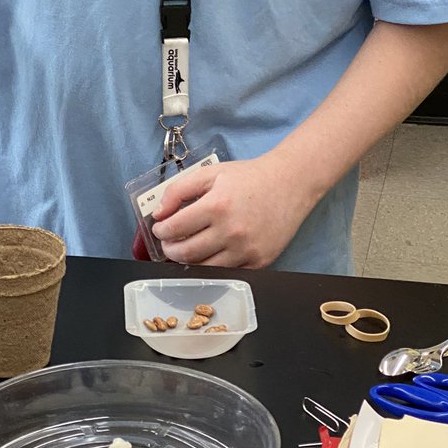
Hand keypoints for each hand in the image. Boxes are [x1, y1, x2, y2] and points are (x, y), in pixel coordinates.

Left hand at [150, 154, 313, 268]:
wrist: (289, 184)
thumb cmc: (248, 177)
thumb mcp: (210, 173)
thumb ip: (178, 190)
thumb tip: (158, 213)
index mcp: (216, 206)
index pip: (176, 228)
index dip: (162, 231)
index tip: (159, 229)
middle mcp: (231, 231)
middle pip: (187, 253)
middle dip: (170, 250)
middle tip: (168, 243)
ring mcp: (247, 250)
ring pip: (205, 269)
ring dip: (188, 262)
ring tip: (184, 250)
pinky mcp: (259, 262)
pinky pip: (228, 273)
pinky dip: (212, 268)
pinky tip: (207, 256)